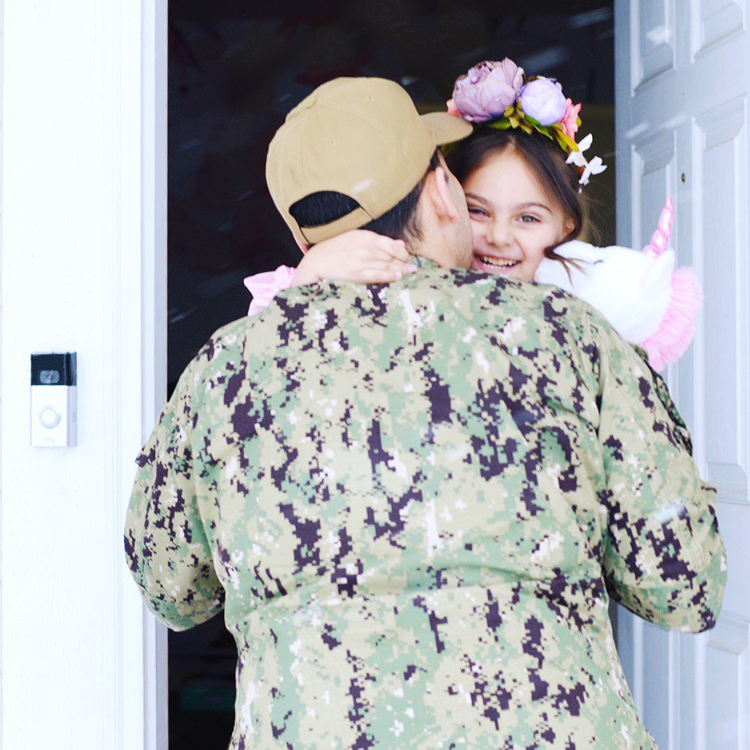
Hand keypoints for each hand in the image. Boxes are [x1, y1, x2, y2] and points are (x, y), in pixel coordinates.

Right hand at [291, 231, 416, 286]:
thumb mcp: (357, 239)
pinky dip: (389, 275)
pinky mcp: (356, 273)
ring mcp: (361, 261)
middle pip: (391, 256)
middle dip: (404, 262)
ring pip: (387, 265)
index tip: (407, 257)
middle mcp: (365, 248)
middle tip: (413, 267)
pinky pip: (378, 274)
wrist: (317, 260)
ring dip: (401, 269)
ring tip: (410, 272)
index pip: (391, 244)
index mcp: (366, 237)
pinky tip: (398, 276)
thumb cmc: (337, 249)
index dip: (402, 252)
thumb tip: (401, 244)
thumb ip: (380, 242)